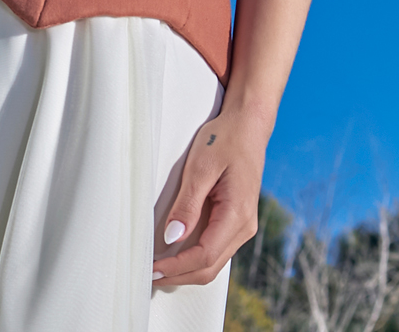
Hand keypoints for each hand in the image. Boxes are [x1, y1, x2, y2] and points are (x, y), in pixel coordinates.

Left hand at [151, 109, 267, 288]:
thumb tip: (172, 237)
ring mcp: (243, 226)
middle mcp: (244, 227)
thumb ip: (187, 203)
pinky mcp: (236, 220)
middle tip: (149, 275)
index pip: (204, 256)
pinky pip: (216, 248)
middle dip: (179, 275)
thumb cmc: (225, 138)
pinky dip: (195, 257)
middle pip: (210, 267)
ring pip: (213, 262)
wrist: (248, 123)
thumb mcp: (201, 166)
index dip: (176, 267)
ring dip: (186, 269)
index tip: (152, 268)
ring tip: (159, 268)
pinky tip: (176, 253)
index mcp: (237, 215)